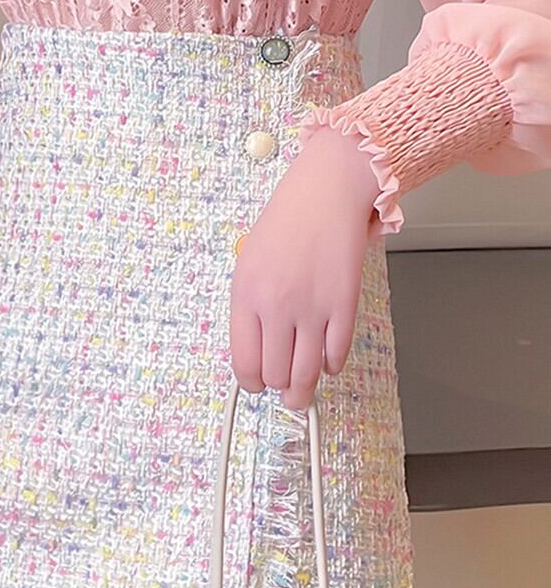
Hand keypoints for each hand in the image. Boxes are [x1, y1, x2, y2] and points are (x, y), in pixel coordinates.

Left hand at [229, 127, 382, 409]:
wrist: (326, 193)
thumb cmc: (286, 223)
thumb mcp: (248, 263)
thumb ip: (249, 307)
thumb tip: (256, 351)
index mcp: (246, 295)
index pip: (244, 361)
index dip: (250, 383)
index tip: (256, 385)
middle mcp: (277, 306)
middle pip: (275, 374)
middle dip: (278, 389)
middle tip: (283, 390)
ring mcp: (313, 308)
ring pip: (306, 374)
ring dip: (304, 391)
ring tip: (302, 395)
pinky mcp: (345, 305)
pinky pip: (336, 355)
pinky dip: (331, 365)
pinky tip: (326, 361)